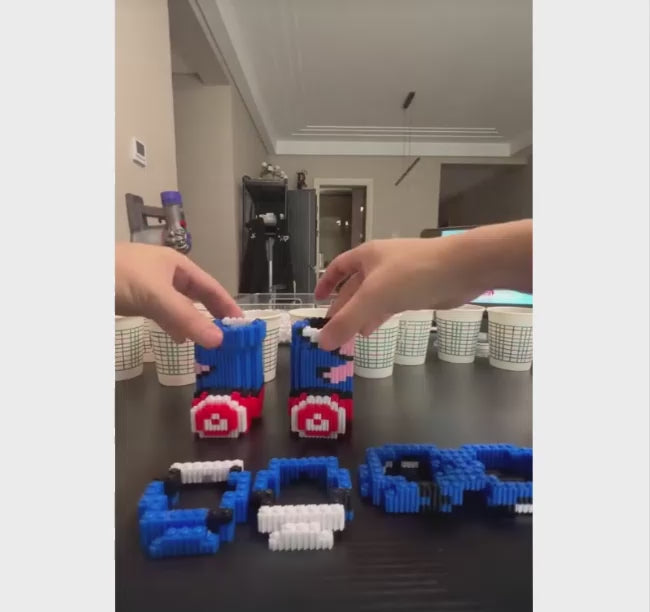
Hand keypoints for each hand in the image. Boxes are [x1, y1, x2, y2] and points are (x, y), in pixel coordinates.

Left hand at [115, 243, 241, 347]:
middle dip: (211, 315)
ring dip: (192, 324)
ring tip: (206, 342)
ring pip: (179, 307)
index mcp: (177, 265)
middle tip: (227, 336)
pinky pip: (162, 313)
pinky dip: (173, 325)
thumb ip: (187, 319)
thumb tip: (219, 340)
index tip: (242, 324)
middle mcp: (166, 274)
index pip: (210, 287)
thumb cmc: (120, 275)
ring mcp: (150, 286)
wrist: (78, 275)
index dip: (227, 304)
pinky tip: (177, 338)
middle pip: (196, 296)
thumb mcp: (157, 296)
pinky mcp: (135, 298)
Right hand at [314, 239, 474, 349]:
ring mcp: (399, 276)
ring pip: (373, 298)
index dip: (326, 283)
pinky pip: (390, 304)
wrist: (461, 269)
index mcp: (366, 256)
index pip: (338, 267)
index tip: (317, 301)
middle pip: (354, 287)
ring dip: (361, 316)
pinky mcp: (415, 290)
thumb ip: (347, 321)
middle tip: (333, 331)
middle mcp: (380, 264)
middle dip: (343, 308)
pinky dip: (379, 316)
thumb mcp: (374, 297)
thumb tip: (322, 342)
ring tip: (351, 337)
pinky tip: (373, 331)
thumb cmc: (413, 274)